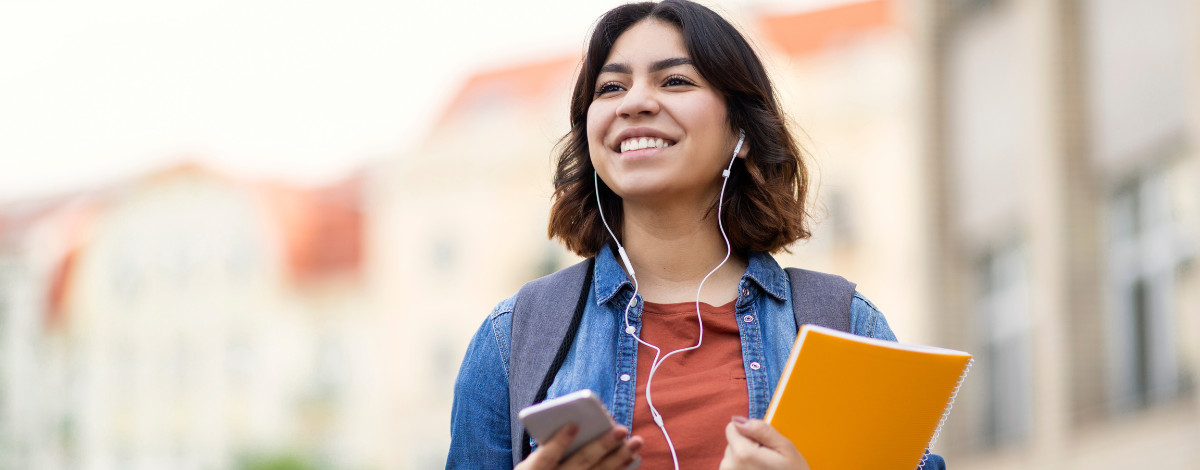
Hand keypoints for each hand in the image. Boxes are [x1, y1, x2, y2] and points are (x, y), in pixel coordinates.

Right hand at [516, 424, 643, 469]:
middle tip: (622, 429)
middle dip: (602, 446)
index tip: (573, 425)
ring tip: (636, 441)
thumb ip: (549, 446)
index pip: (546, 458)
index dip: (558, 442)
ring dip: (619, 458)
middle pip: (580, 463)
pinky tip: (632, 458)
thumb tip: (578, 424)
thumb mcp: (532, 464)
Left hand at [719, 416, 809, 469]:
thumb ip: (761, 430)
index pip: (732, 427)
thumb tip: (737, 419)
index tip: (763, 445)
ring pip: (731, 457)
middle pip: (732, 443)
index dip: (749, 433)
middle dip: (747, 447)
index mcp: (743, 453)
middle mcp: (729, 466)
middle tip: (767, 461)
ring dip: (744, 461)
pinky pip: (732, 469)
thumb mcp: (786, 449)